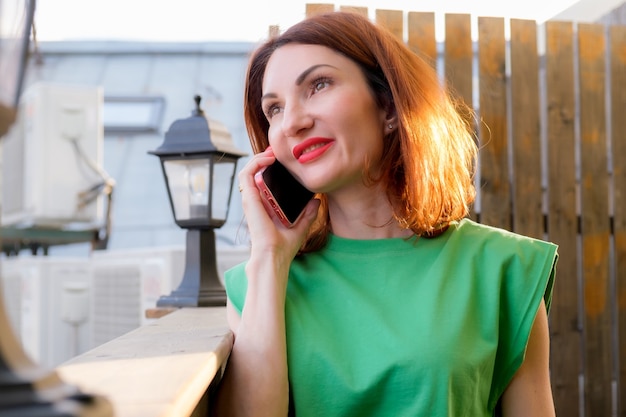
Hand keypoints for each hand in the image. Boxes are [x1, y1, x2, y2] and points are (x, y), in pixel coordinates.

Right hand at [238, 147, 319, 266]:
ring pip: (248, 170)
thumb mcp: (301, 226)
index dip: (271, 169)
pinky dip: (255, 163)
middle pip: (256, 173)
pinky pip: (246, 174)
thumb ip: (307, 214)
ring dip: (259, 157)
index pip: (264, 182)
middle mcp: (257, 201)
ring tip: (273, 152)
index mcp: (266, 206)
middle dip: (265, 159)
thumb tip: (317, 201)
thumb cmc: (283, 247)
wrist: (274, 256)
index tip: (284, 161)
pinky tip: (268, 158)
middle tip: (279, 152)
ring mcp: (251, 199)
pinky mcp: (249, 199)